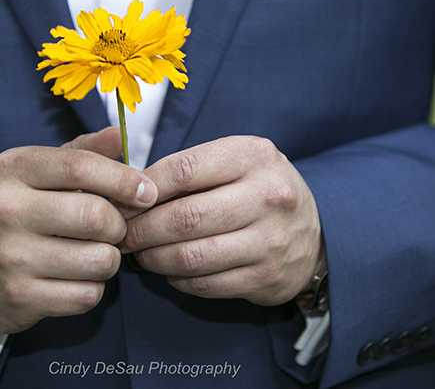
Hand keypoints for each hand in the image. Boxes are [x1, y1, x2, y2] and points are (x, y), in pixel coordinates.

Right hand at [0, 127, 157, 333]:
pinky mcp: (19, 297)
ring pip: (100, 260)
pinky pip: (87, 295)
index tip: (146, 193)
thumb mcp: (35, 175)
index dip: (124, 180)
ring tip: (92, 254)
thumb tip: (120, 135)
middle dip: (119, 226)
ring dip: (108, 260)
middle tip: (112, 230)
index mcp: (12, 170)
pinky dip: (93, 288)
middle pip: (96, 216)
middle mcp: (5, 210)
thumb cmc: (14, 216)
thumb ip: (80, 153)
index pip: (81, 166)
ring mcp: (10, 257)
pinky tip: (75, 279)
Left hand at [120, 136, 323, 305]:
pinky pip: (204, 284)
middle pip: (184, 218)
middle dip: (141, 229)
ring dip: (153, 258)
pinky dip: (177, 279)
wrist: (316, 232)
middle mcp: (267, 196)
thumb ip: (187, 170)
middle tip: (122, 234)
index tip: (122, 201)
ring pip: (190, 256)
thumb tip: (128, 193)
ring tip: (140, 253)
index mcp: (253, 156)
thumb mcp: (233, 162)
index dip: (142, 189)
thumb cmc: (258, 189)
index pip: (182, 170)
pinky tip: (169, 270)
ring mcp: (270, 241)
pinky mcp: (267, 278)